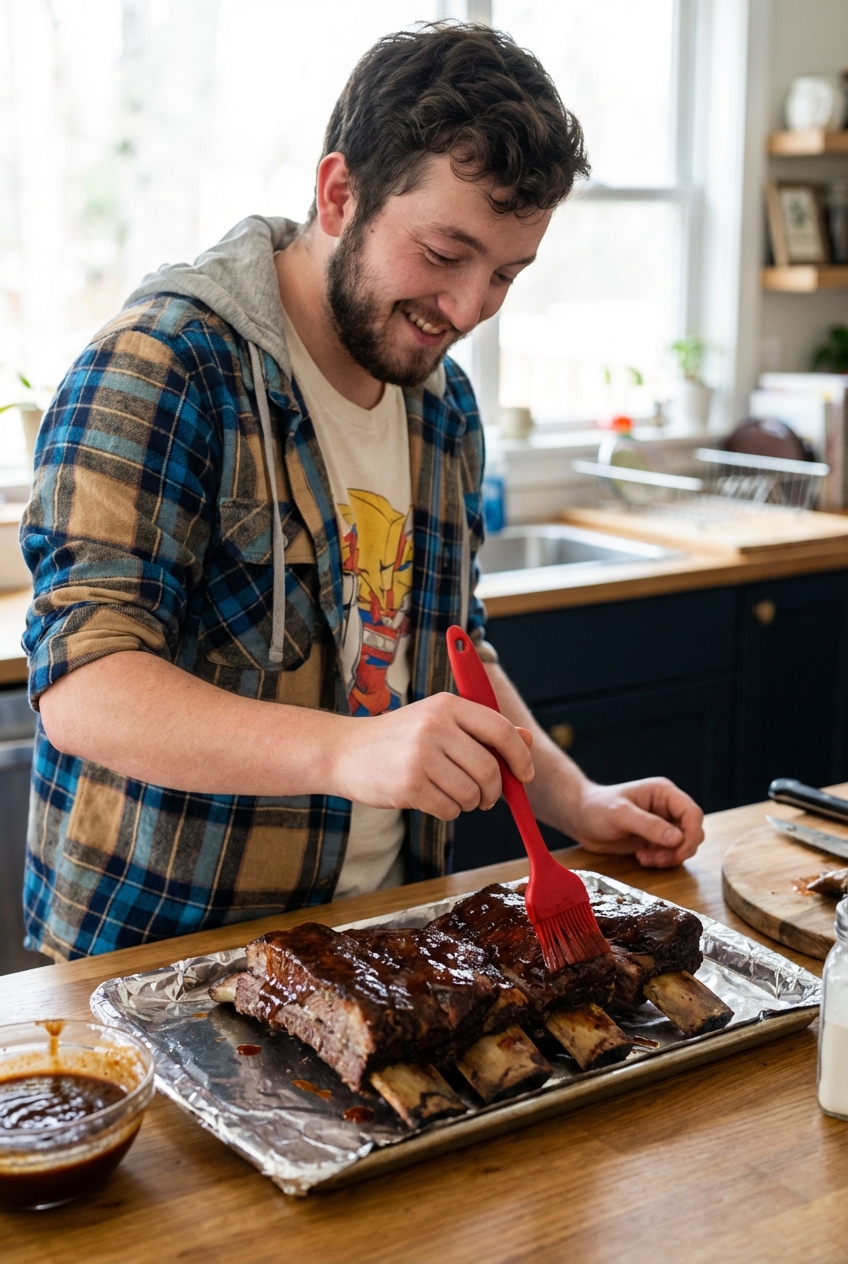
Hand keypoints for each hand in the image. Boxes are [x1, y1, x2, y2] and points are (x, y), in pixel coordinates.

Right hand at [332, 692, 534, 819]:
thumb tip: (526, 740)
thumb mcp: (439, 721)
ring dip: (470, 803)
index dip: (520, 756)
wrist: (344, 751)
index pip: (501, 730)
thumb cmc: (398, 738)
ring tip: (454, 795)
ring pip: (471, 793)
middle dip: (494, 791)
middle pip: (489, 768)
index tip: (524, 775)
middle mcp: (435, 726)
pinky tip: (433, 799)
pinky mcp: (408, 785)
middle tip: (486, 797)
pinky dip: (448, 811)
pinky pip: (449, 809)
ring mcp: (420, 756)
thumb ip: (483, 729)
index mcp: (447, 705)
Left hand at [565, 777, 703, 867]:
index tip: (678, 851)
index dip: (691, 834)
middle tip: (657, 858)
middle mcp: (667, 807)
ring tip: (645, 857)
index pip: (693, 813)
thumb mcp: (620, 815)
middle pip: (693, 832)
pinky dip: (662, 860)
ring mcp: (663, 824)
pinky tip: (642, 858)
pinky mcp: (655, 838)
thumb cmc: (596, 809)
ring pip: (684, 845)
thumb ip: (649, 825)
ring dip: (670, 857)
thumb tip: (678, 838)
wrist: (579, 818)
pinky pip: (671, 853)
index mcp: (664, 793)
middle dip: (680, 850)